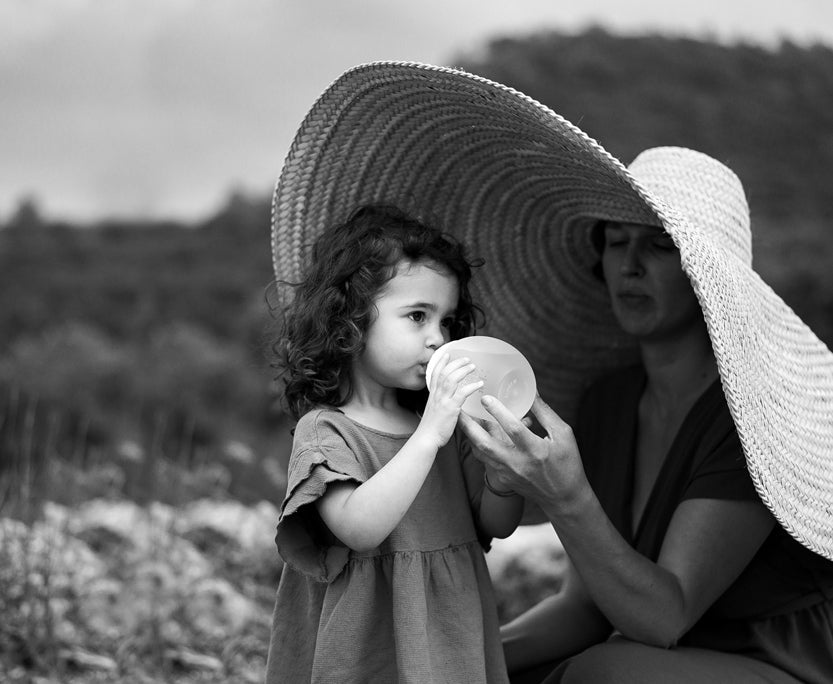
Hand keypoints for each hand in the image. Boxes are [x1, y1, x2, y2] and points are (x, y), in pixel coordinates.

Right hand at [417, 353, 483, 449]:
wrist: (425, 439)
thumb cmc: (430, 430)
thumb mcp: (433, 412)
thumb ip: (440, 405)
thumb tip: (448, 404)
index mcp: (432, 396)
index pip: (435, 374)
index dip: (441, 362)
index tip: (447, 354)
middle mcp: (436, 395)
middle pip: (445, 373)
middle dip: (455, 363)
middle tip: (466, 358)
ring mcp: (443, 401)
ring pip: (452, 379)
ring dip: (463, 370)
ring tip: (473, 366)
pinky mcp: (450, 408)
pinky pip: (462, 393)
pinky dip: (471, 387)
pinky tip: (479, 384)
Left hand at [458, 394, 587, 505]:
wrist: (563, 498)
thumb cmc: (567, 463)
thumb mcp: (563, 434)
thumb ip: (544, 413)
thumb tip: (531, 391)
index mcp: (536, 450)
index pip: (513, 429)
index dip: (498, 412)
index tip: (485, 397)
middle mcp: (519, 463)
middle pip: (486, 444)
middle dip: (469, 425)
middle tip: (458, 408)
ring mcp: (508, 473)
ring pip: (481, 452)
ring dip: (469, 435)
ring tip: (460, 417)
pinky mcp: (504, 478)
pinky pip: (486, 459)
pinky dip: (477, 444)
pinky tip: (473, 432)